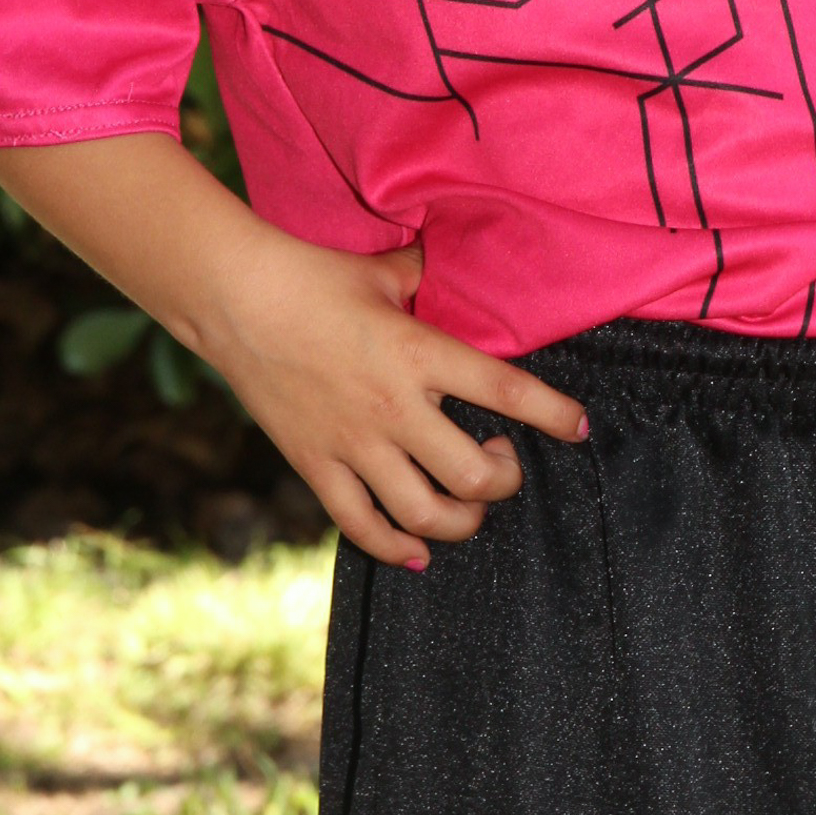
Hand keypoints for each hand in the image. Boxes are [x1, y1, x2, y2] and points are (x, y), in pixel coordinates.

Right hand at [203, 230, 587, 568]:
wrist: (236, 299)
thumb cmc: (314, 276)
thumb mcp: (384, 271)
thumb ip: (427, 277)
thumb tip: (453, 264)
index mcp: (420, 352)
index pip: (507, 392)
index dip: (554, 415)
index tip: (579, 427)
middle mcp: (394, 406)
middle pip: (475, 475)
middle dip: (505, 480)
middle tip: (503, 461)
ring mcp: (353, 443)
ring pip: (426, 515)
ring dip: (462, 522)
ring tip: (469, 505)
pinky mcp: (316, 465)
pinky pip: (362, 526)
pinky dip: (395, 549)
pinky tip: (416, 550)